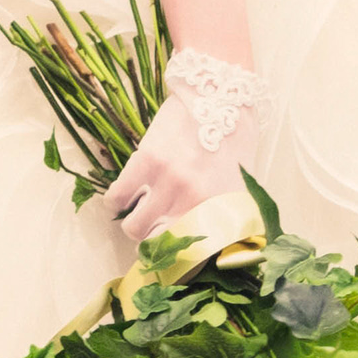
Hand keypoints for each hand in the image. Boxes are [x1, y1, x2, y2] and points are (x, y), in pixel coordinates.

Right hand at [96, 92, 234, 244]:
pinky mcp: (146, 161)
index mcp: (220, 211)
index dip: (178, 264)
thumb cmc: (234, 140)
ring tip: (140, 213)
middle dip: (153, 244)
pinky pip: (116, 198)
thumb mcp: (242, 185)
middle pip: (157, 247)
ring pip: (133, 228)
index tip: (170, 259)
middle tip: (154, 232)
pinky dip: (116, 202)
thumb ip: (227, 216)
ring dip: (135, 225)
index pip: (193, 258)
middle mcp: (194, 202)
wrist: (219, 94)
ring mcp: (169, 183)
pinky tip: (125, 196)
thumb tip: (215, 245)